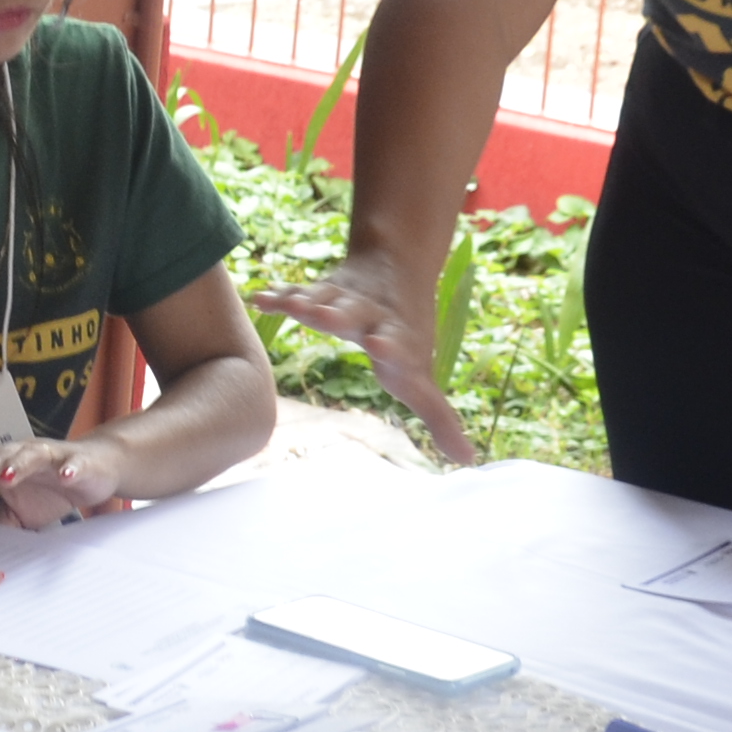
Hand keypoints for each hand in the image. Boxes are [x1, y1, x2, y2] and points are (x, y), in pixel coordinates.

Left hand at [0, 437, 131, 529]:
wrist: (97, 468)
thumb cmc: (52, 489)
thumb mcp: (21, 512)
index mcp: (4, 465)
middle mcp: (22, 454)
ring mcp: (52, 456)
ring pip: (30, 455)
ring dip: (17, 465)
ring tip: (7, 478)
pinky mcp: (80, 461)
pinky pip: (74, 463)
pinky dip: (69, 468)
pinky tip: (65, 476)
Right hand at [250, 256, 477, 465]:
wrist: (399, 270)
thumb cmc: (407, 342)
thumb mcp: (423, 380)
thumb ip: (440, 418)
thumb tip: (469, 461)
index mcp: (397, 340)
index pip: (395, 345)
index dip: (389, 347)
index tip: (380, 346)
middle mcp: (370, 317)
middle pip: (355, 315)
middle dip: (340, 316)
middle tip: (326, 317)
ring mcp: (344, 301)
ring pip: (325, 299)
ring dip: (308, 302)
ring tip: (290, 305)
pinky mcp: (320, 292)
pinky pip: (297, 294)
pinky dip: (281, 297)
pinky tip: (262, 298)